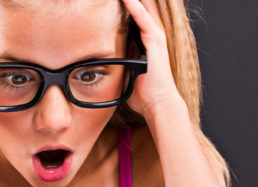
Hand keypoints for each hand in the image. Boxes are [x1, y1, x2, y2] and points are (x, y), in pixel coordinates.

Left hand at [121, 0, 186, 118]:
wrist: (158, 105)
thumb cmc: (143, 93)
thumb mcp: (126, 71)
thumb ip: (118, 61)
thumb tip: (100, 63)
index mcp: (145, 40)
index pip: (135, 12)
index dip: (127, 1)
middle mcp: (153, 35)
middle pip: (142, 5)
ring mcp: (156, 37)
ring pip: (144, 7)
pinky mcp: (155, 43)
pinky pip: (144, 19)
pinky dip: (135, 7)